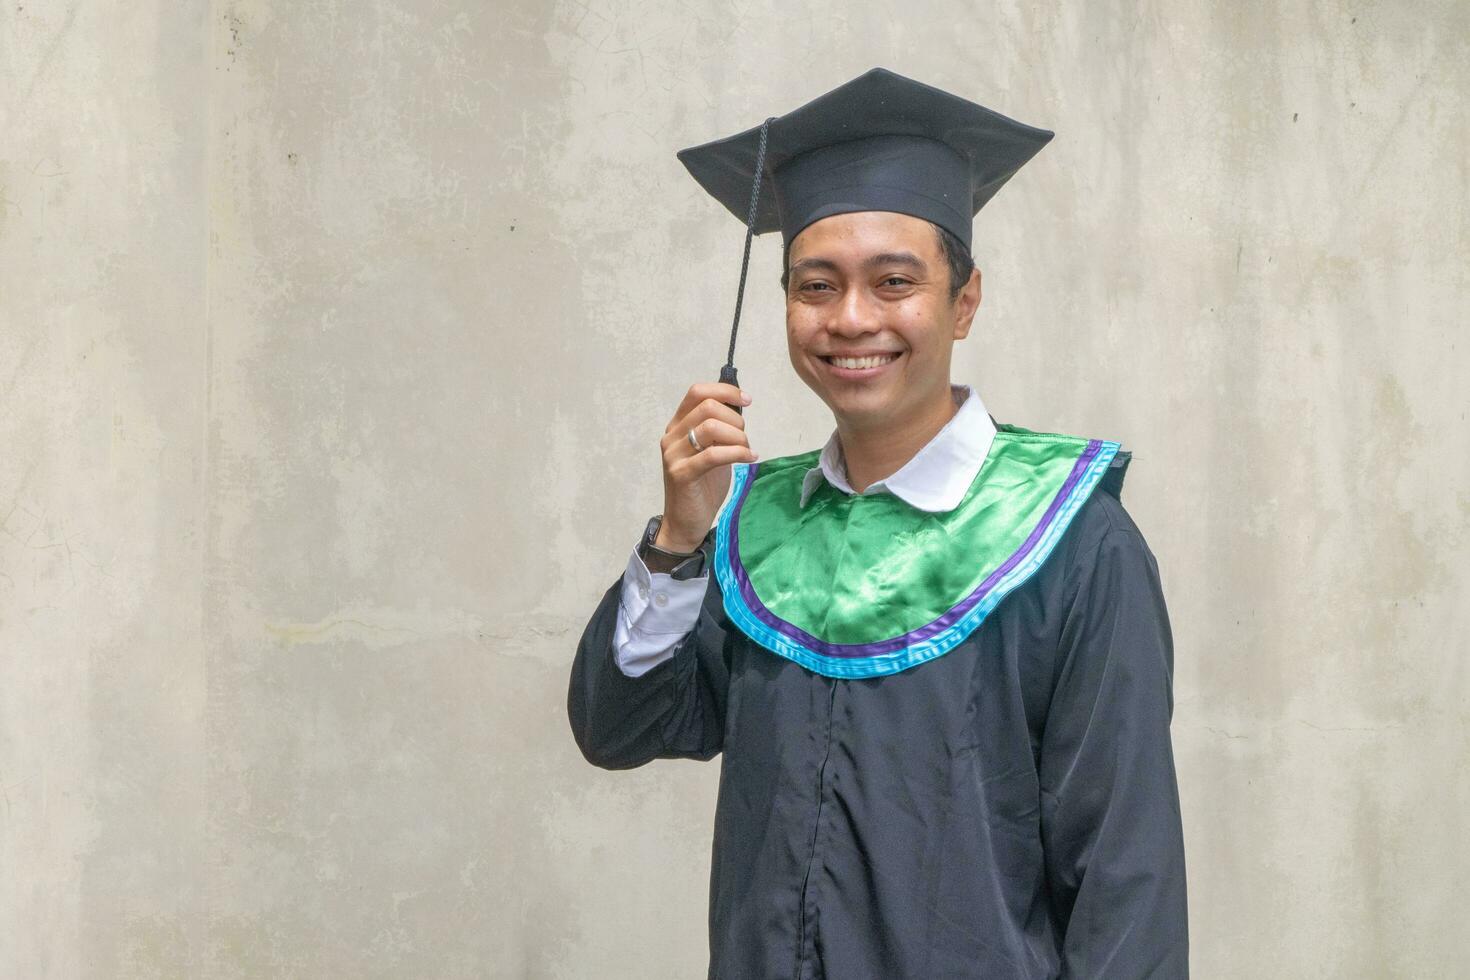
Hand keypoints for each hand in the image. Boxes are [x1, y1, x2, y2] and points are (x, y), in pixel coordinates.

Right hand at [656, 382, 757, 551]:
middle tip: (745, 438)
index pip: (697, 392)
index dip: (725, 391)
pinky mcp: (681, 474)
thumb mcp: (711, 450)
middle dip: (735, 419)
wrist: (685, 522)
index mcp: (678, 425)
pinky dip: (737, 453)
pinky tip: (749, 457)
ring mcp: (673, 455)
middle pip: (707, 407)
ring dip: (737, 436)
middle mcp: (671, 436)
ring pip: (710, 428)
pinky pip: (713, 454)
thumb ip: (719, 430)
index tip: (747, 401)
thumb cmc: (702, 486)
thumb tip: (739, 406)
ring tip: (747, 449)